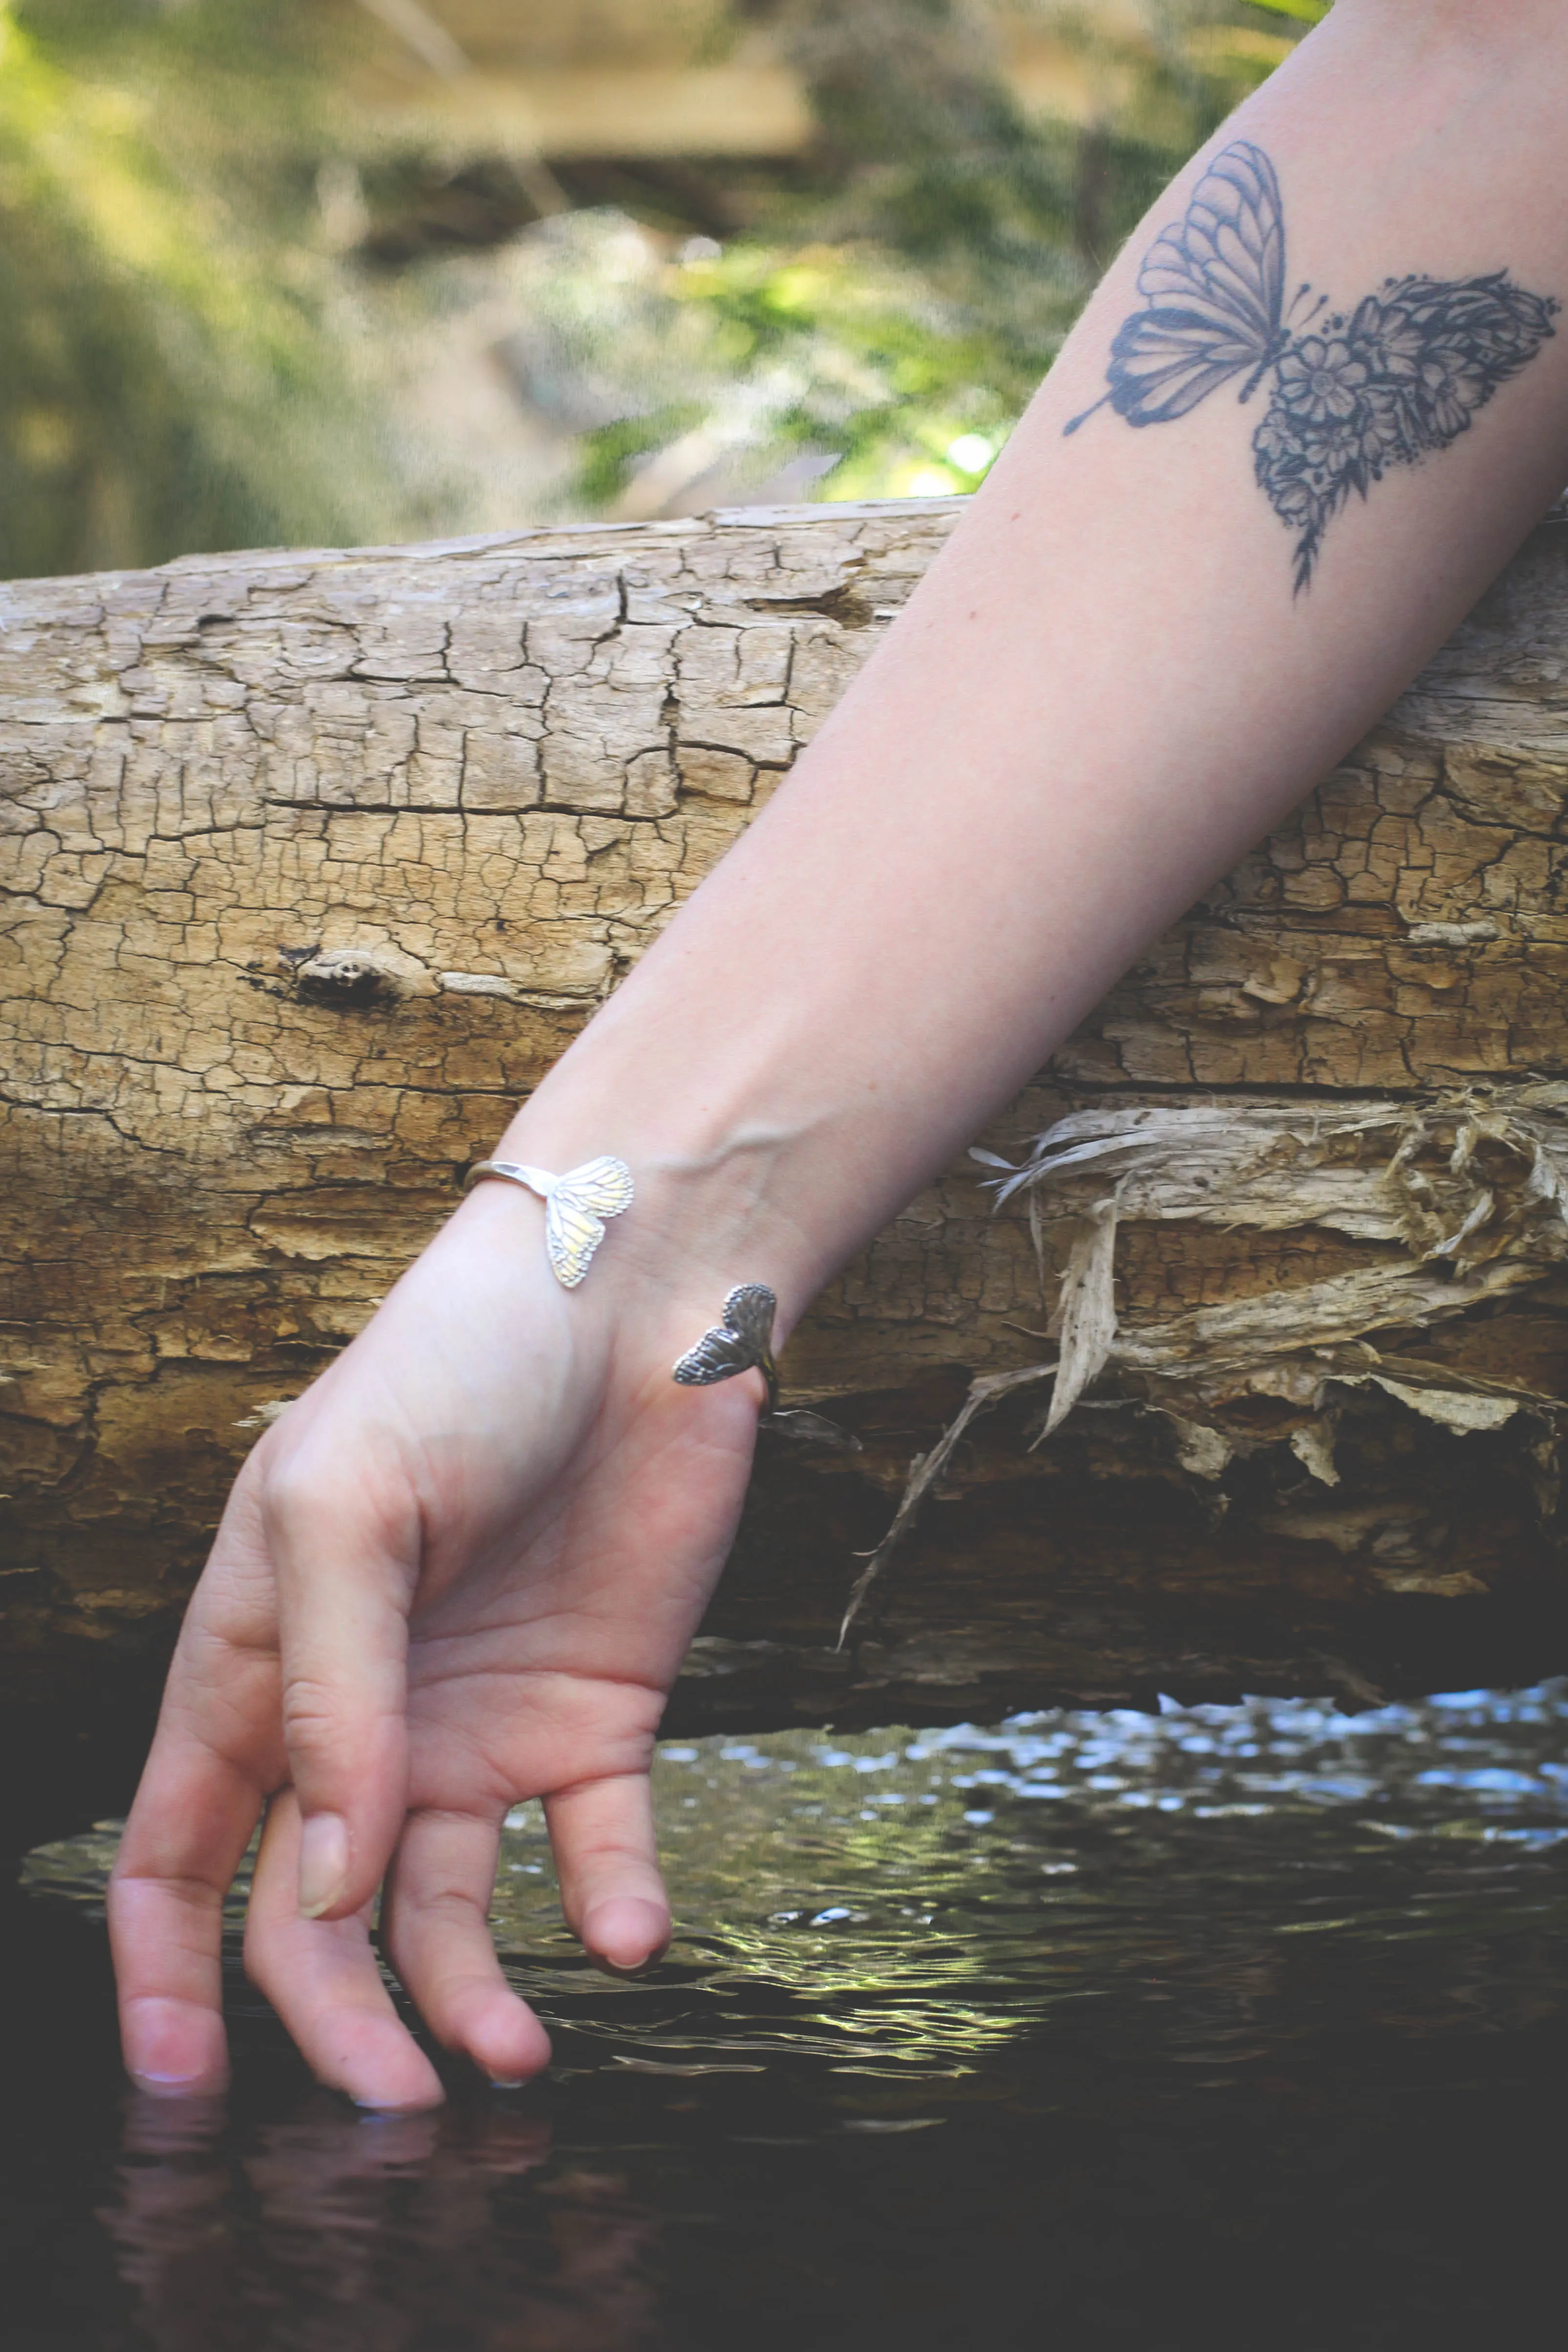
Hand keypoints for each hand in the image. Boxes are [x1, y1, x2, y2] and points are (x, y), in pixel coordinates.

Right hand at [107, 1180, 762, 2107]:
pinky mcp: (595, 1718)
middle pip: (318, 1916)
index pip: (182, 1849)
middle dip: (340, 2020)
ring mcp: (476, 1727)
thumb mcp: (342, 1508)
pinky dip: (610, 1903)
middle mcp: (363, 1720)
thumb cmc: (456, 1369)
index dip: (166, 1973)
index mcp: (260, 1664)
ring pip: (447, 1912)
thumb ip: (328, 1699)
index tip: (185, 2082)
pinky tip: (626, 1935)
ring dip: (475, 1997)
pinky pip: (592, 1847)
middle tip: (398, 2103)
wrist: (632, 1300)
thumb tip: (328, 1885)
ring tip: (519, 2054)